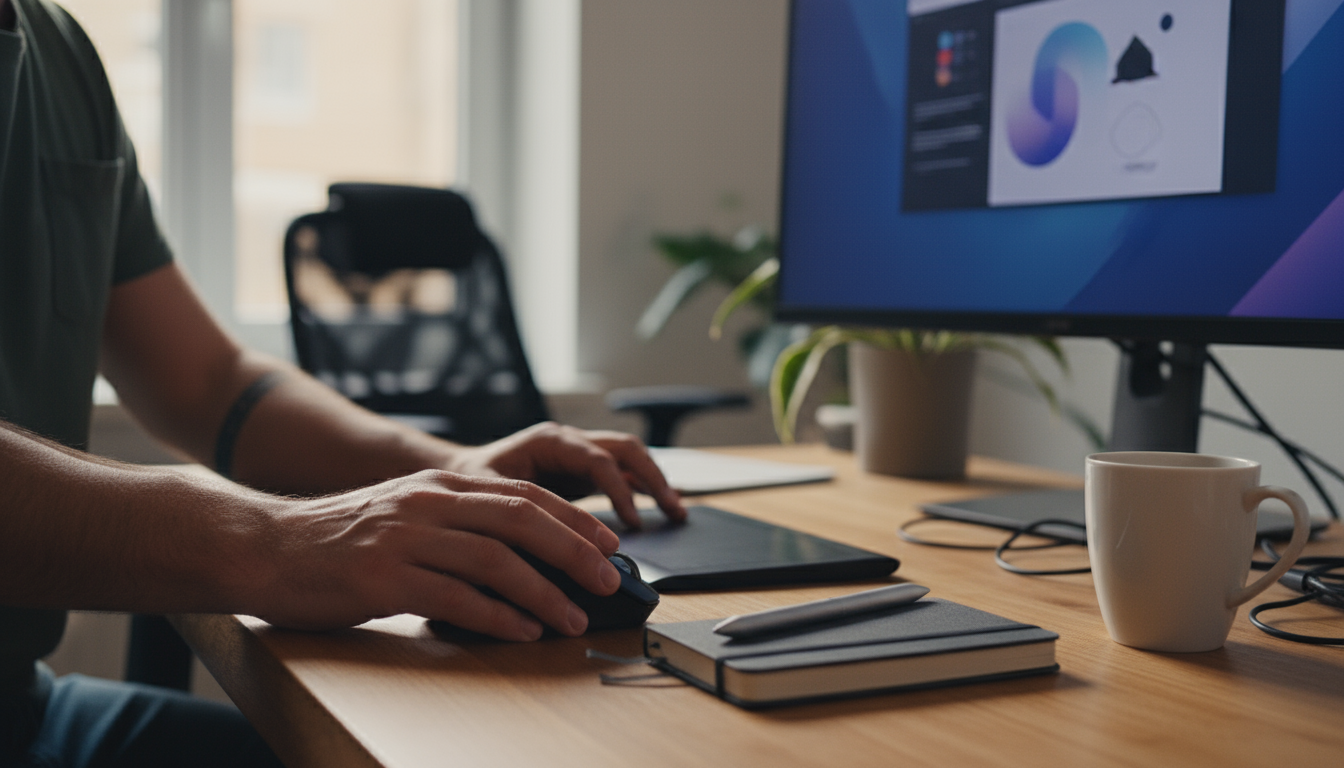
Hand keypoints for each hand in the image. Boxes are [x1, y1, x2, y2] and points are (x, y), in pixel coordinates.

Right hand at [251, 470, 624, 639]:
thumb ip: (455, 524)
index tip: (608, 542)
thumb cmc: (338, 540)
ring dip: (544, 593)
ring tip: (573, 617)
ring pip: (496, 561)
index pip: (523, 494)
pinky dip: (497, 617)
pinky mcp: (383, 580)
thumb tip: (521, 556)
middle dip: (574, 551)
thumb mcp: (403, 513)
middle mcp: (427, 505)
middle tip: (608, 580)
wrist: (264, 546)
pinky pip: (455, 599)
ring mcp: (405, 540)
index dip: (572, 518)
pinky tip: (523, 630)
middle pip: (521, 521)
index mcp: (438, 486)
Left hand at [447, 422, 684, 527]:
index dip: (619, 492)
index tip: (633, 524)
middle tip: (673, 510)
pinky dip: (643, 489)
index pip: (597, 460)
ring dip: (655, 481)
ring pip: (629, 457)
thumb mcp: (488, 501)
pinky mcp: (580, 470)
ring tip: (677, 512)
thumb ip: (522, 518)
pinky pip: (621, 473)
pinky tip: (660, 510)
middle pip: (624, 449)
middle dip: (652, 478)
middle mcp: (567, 441)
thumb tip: (554, 550)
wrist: (454, 476)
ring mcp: (576, 453)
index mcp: (548, 441)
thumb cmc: (466, 486)